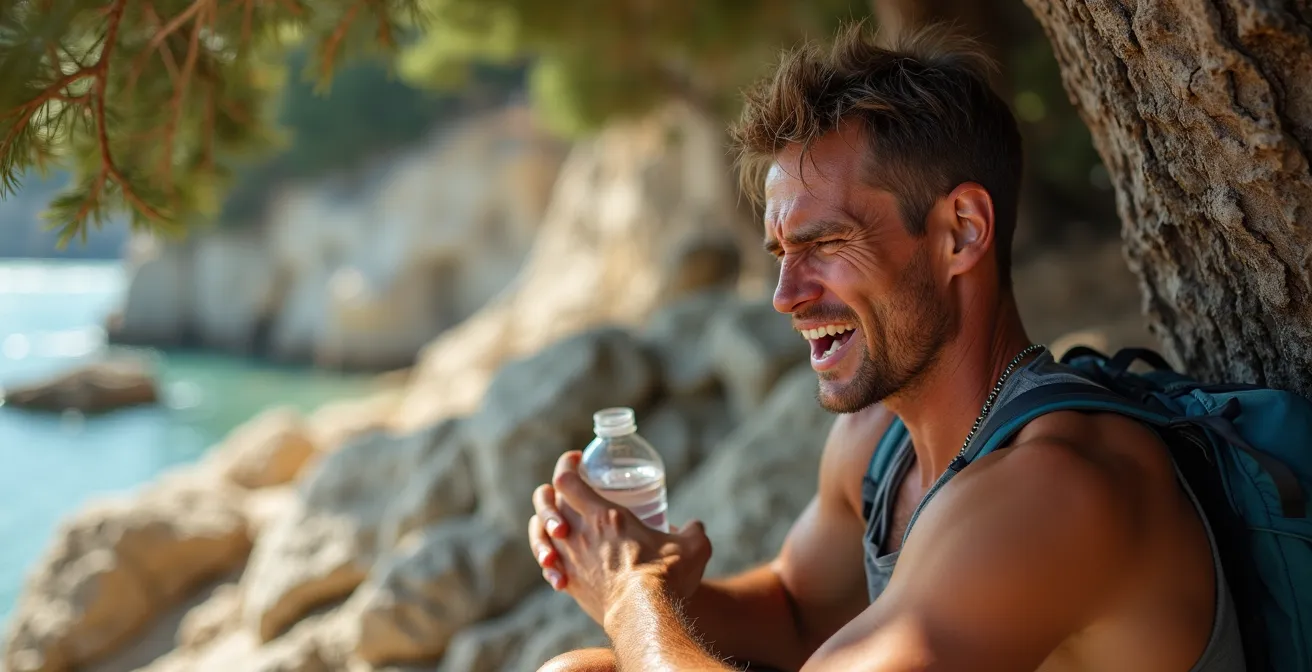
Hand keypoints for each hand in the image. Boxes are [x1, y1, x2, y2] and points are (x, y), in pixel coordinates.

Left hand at [527, 451, 710, 623]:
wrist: (643, 616)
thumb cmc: (666, 577)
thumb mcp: (692, 547)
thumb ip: (693, 532)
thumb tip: (694, 527)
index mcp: (603, 515)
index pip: (565, 480)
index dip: (565, 466)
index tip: (576, 462)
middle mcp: (578, 533)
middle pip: (545, 502)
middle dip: (552, 495)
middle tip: (570, 495)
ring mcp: (570, 560)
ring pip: (540, 534)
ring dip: (546, 528)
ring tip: (562, 530)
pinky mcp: (570, 584)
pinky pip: (548, 566)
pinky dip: (551, 560)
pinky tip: (563, 564)